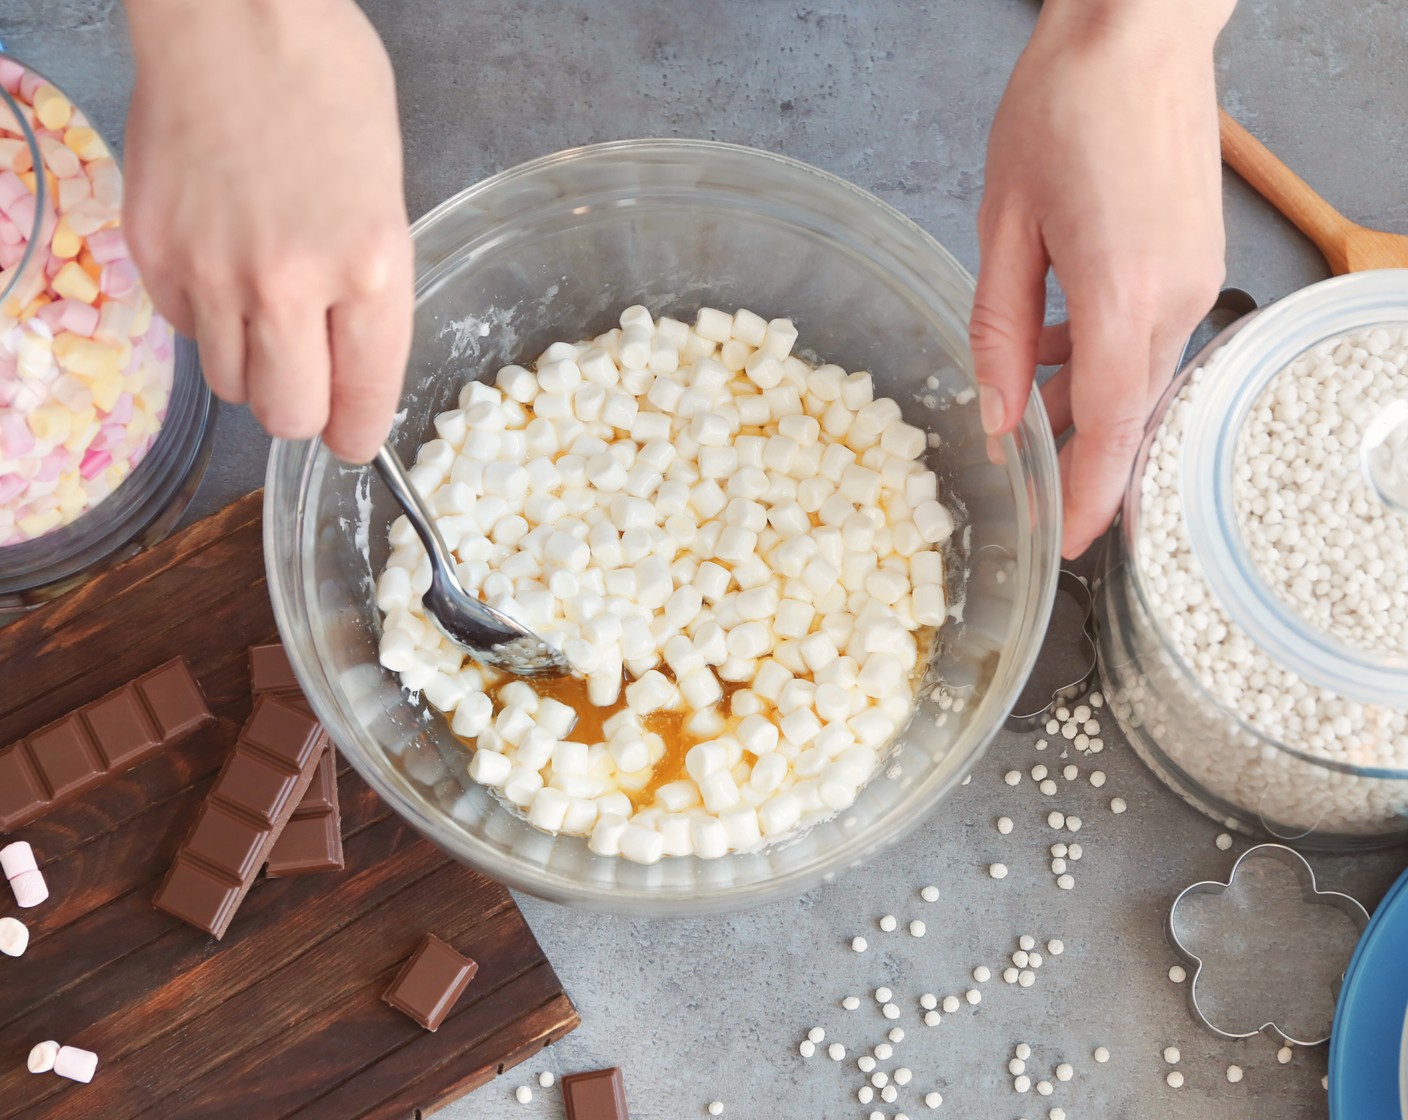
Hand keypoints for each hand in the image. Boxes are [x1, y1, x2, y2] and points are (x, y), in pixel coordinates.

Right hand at [123, 0, 412, 461]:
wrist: (233, 15)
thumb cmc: (328, 85)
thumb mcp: (387, 193)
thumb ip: (370, 286)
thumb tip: (350, 356)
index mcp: (370, 269)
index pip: (363, 403)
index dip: (359, 434)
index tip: (354, 438)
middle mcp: (291, 285)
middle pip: (287, 417)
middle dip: (304, 412)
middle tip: (311, 384)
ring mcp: (212, 271)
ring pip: (230, 383)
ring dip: (252, 366)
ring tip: (266, 310)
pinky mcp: (152, 252)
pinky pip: (182, 329)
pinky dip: (203, 318)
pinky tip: (221, 265)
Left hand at [970, 0, 1232, 557]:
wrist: (1138, 29)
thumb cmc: (1064, 107)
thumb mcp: (1004, 225)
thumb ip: (1001, 330)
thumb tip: (1001, 412)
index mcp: (1120, 289)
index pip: (1113, 423)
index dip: (1092, 493)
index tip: (1071, 543)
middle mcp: (1174, 293)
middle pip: (1131, 409)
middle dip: (1086, 461)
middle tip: (1041, 495)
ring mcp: (1196, 276)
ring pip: (1141, 375)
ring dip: (1090, 408)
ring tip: (1033, 419)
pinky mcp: (1198, 258)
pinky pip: (1151, 336)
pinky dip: (1107, 361)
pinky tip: (1059, 353)